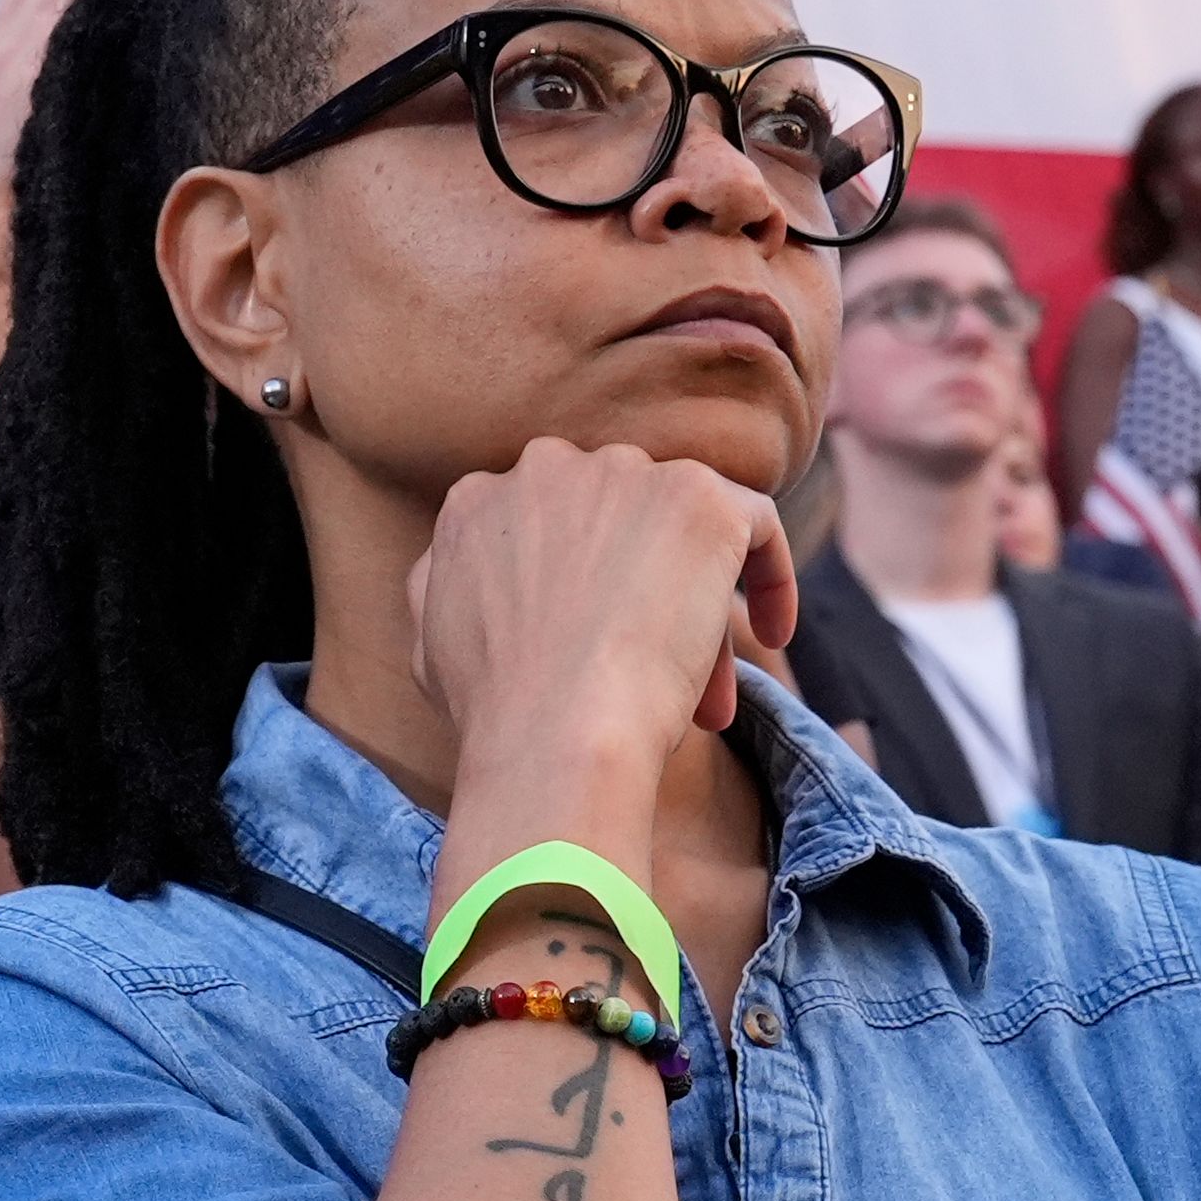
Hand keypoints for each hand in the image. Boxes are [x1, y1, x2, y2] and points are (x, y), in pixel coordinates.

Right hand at [410, 438, 795, 777]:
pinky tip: (772, 637)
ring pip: (681, 532)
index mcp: (477, 500)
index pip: (545, 527)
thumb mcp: (429, 641)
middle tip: (652, 673)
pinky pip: (756, 525)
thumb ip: (443, 584)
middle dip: (637, 592)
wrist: (557, 732)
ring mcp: (628, 476)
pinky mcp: (701, 500)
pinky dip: (771, 579)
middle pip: (616, 523)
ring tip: (704, 690)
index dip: (576, 589)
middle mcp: (548, 468)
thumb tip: (452, 569)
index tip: (593, 647)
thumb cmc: (494, 709)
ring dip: (694, 602)